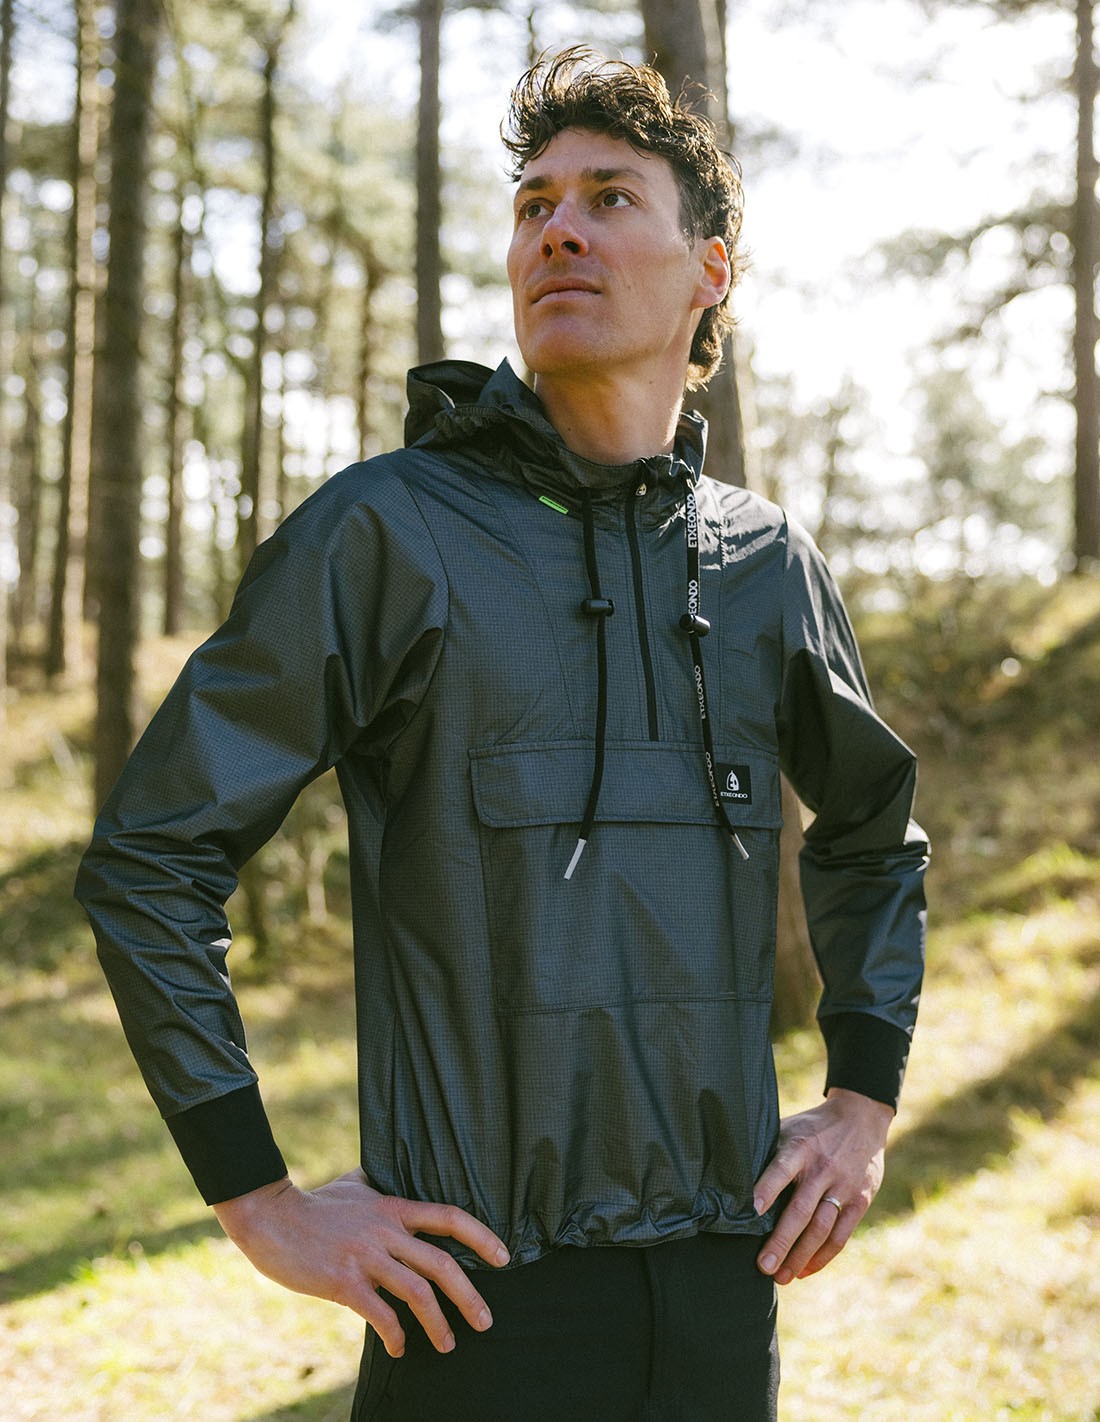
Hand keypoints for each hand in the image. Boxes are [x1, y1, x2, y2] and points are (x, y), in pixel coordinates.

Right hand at [212, 1168, 509, 1357]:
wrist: (271, 1217)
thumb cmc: (313, 1203)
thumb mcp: (354, 1184)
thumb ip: (377, 1185)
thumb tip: (385, 1176)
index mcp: (393, 1208)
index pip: (449, 1216)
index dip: (481, 1236)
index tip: (503, 1258)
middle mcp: (386, 1231)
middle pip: (441, 1264)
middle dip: (470, 1296)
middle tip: (486, 1321)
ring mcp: (366, 1257)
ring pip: (417, 1293)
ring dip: (438, 1324)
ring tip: (448, 1344)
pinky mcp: (343, 1281)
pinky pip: (381, 1314)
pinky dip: (396, 1335)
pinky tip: (400, 1347)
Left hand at [752, 1088, 893, 1284]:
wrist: (861, 1118)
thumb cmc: (812, 1127)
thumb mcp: (789, 1127)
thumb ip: (769, 1150)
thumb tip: (731, 1170)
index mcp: (800, 1147)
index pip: (781, 1169)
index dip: (766, 1189)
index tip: (750, 1212)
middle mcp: (823, 1168)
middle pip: (801, 1210)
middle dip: (781, 1241)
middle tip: (763, 1266)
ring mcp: (843, 1186)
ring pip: (821, 1228)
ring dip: (801, 1256)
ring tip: (782, 1277)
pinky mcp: (860, 1200)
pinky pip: (841, 1235)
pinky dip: (823, 1256)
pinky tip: (805, 1270)